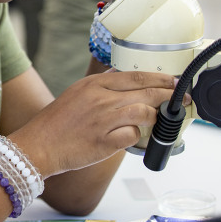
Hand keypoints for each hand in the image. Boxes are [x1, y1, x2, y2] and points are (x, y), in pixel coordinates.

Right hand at [7, 69, 186, 177]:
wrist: (38, 145)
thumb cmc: (57, 122)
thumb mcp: (77, 94)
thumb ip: (102, 87)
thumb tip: (128, 81)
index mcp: (93, 84)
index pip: (136, 76)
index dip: (160, 79)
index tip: (174, 81)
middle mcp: (100, 99)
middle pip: (146, 92)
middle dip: (169, 96)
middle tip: (182, 100)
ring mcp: (103, 120)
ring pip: (145, 112)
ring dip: (154, 118)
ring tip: (155, 122)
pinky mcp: (105, 142)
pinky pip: (133, 136)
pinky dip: (135, 137)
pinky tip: (128, 137)